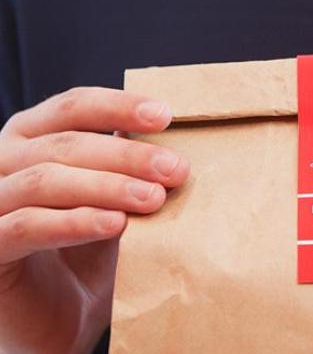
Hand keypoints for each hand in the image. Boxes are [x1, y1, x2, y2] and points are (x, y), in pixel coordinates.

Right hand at [0, 87, 189, 353]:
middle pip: (66, 144)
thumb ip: (132, 170)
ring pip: (46, 180)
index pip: (74, 108)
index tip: (165, 115)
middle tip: (175, 169)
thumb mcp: (116, 203)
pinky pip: (27, 225)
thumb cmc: (90, 255)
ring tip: (155, 199)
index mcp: (34, 139)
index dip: (118, 107)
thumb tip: (179, 143)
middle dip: (127, 154)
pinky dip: (74, 222)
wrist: (60, 322)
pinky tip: (115, 224)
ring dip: (107, 186)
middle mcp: (4, 162)